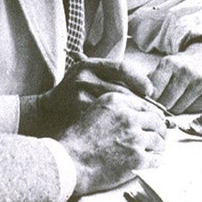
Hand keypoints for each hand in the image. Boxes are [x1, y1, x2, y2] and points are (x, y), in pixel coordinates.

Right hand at [21, 57, 153, 135]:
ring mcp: (80, 96)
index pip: (121, 68)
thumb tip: (147, 88)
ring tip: (145, 126)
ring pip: (117, 108)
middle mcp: (84, 77)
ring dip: (134, 119)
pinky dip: (120, 130)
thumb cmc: (72, 94)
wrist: (46, 113)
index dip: (139, 79)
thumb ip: (110, 76)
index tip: (150, 91)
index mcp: (89, 65)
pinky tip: (129, 136)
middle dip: (140, 105)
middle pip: (123, 91)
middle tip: (154, 114)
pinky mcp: (79, 114)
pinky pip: (106, 123)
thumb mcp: (87, 75)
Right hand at [58, 92, 166, 194]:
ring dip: (158, 145)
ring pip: (159, 139)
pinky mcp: (137, 159)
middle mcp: (127, 117)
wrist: (70, 161)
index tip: (155, 119)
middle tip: (159, 134)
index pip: (144, 104)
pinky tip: (151, 161)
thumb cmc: (78, 139)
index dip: (152, 114)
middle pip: (156, 120)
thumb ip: (116, 107)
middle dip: (159, 129)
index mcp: (116, 101)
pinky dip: (156, 160)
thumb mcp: (96, 110)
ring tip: (155, 149)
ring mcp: (134, 138)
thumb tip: (138, 113)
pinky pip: (157, 158)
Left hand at [148, 43, 201, 113]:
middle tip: (164, 101)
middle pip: (165, 103)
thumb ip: (150, 81)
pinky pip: (193, 111)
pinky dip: (189, 109)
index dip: (150, 99)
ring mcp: (201, 82)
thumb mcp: (164, 67)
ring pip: (178, 110)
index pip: (153, 91)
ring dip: (175, 108)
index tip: (151, 100)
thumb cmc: (180, 67)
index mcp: (170, 63)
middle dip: (162, 105)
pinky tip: (191, 98)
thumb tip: (140, 97)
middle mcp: (186, 71)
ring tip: (178, 98)